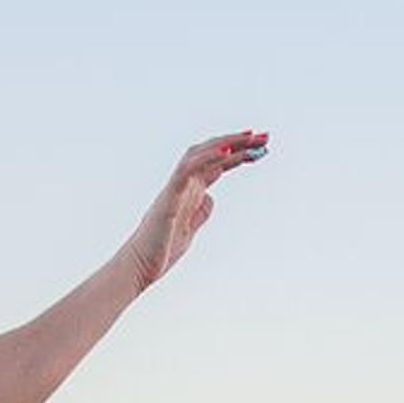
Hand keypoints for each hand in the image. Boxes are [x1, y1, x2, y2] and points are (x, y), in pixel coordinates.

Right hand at [121, 130, 265, 288]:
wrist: (139, 266)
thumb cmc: (161, 250)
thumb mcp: (190, 230)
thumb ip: (200, 212)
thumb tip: (210, 199)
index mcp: (190, 192)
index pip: (217, 165)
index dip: (237, 153)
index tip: (259, 146)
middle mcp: (183, 184)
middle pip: (211, 154)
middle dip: (238, 142)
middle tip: (264, 136)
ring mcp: (176, 188)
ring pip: (201, 154)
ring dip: (227, 144)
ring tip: (250, 137)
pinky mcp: (170, 196)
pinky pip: (188, 170)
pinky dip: (207, 157)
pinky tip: (226, 151)